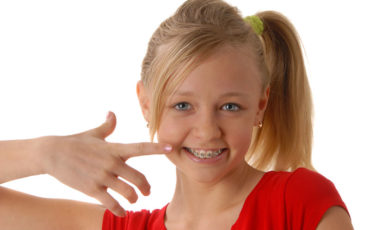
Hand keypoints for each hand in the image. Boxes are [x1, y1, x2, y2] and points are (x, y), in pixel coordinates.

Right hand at [40, 111, 171, 216]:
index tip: (171, 148)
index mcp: (115, 148)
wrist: (52, 153)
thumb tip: (112, 113)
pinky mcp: (92, 189)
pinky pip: (111, 203)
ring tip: (133, 200)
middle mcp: (112, 163)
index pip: (141, 147)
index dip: (157, 148)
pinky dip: (119, 210)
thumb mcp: (93, 133)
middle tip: (147, 191)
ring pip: (128, 192)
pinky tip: (121, 212)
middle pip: (138, 177)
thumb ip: (107, 125)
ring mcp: (102, 177)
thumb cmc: (75, 142)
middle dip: (146, 187)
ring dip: (134, 198)